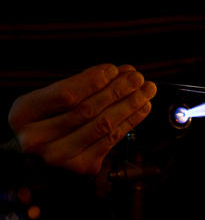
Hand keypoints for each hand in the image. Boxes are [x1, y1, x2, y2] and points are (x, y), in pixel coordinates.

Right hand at [8, 64, 156, 173]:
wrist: (40, 155)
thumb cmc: (49, 117)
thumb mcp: (51, 98)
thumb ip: (81, 84)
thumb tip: (119, 72)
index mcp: (24, 114)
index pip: (66, 94)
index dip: (93, 81)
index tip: (115, 69)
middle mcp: (37, 139)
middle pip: (88, 109)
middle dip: (118, 90)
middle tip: (138, 77)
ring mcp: (60, 157)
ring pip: (103, 125)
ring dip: (130, 104)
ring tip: (147, 89)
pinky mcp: (81, 166)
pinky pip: (112, 139)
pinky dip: (131, 121)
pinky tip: (143, 107)